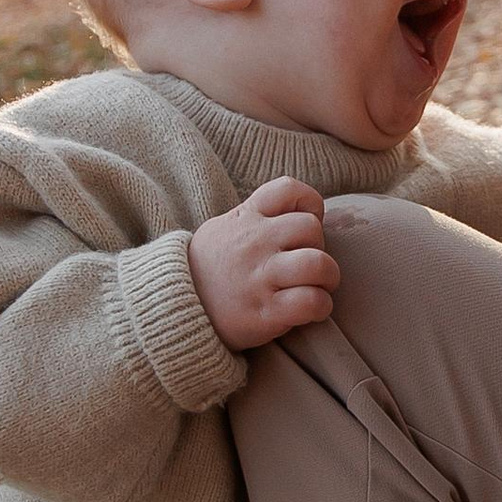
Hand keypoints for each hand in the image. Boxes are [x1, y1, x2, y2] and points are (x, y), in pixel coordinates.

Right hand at [188, 179, 338, 351]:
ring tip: (318, 287)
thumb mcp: (222, 229)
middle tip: (308, 266)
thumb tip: (296, 209)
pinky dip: (321, 307)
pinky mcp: (266, 312)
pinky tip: (311, 310)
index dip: (309, 203)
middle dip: (320, 247)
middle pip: (312, 228)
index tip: (305, 224)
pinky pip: (312, 302)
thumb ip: (256, 216)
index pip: (288, 189)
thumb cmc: (207, 270)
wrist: (173, 310)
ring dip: (328, 278)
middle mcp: (255, 243)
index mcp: (246, 218)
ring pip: (319, 264)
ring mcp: (260, 278)